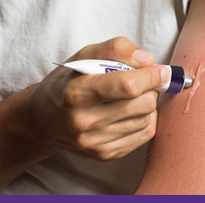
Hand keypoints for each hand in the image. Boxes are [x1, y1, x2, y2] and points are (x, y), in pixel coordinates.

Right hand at [30, 37, 170, 160]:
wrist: (43, 120)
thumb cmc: (66, 83)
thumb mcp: (83, 56)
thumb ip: (116, 49)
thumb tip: (149, 61)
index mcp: (77, 93)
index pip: (127, 86)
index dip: (151, 77)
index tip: (161, 71)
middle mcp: (84, 122)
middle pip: (143, 104)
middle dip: (149, 88)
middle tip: (140, 82)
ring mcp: (95, 142)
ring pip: (146, 118)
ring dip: (146, 103)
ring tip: (129, 97)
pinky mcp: (105, 155)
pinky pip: (144, 134)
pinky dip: (144, 119)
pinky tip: (129, 112)